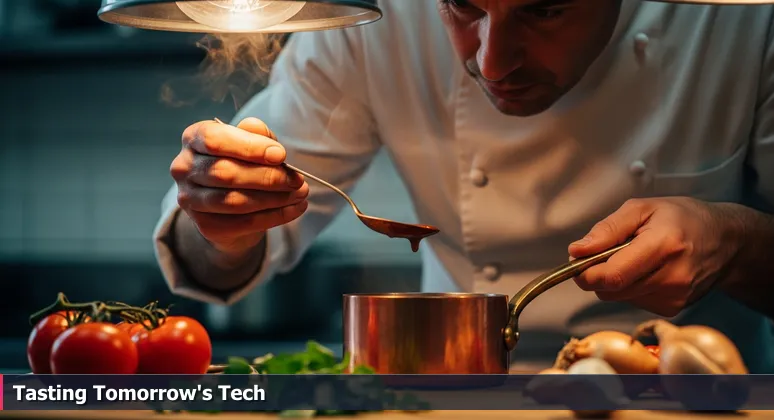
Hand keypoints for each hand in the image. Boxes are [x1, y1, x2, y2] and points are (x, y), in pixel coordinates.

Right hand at [170, 117, 308, 255]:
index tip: (281, 155)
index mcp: (193, 138)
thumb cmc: (241, 162)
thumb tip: (272, 147)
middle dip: (267, 177)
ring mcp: (190, 199)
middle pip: (226, 173)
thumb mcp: (250, 142)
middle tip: (298, 179)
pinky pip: (244, 222)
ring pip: (235, 201)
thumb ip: (258, 136)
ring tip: (301, 194)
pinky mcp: (206, 225)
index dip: (249, 147)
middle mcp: (184, 168)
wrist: (229, 204)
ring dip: (275, 199)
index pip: (215, 141)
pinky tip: (295, 208)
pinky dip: (275, 216)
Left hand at [567, 197, 743, 316]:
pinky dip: (630, 287)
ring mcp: (674, 298)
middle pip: (610, 290)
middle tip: (605, 253)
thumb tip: (576, 251)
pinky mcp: (673, 309)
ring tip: (634, 258)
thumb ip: (607, 230)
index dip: (585, 273)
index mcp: (663, 246)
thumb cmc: (682, 218)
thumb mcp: (642, 209)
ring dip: (615, 280)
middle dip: (597, 273)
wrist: (726, 241)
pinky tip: (647, 271)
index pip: (611, 276)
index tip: (576, 262)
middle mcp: (672, 278)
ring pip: (618, 297)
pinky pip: (633, 301)